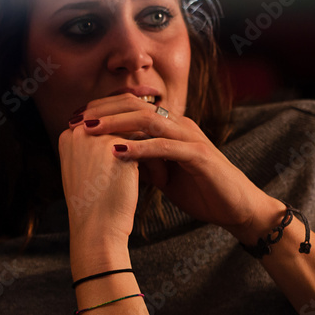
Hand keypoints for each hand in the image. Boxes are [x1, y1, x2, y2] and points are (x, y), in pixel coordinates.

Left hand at [73, 94, 267, 235]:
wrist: (239, 209)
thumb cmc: (202, 190)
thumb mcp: (165, 175)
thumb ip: (144, 161)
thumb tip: (116, 157)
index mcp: (171, 127)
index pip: (132, 108)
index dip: (103, 111)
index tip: (75, 119)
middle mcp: (180, 125)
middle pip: (136, 107)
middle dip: (103, 111)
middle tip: (75, 119)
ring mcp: (190, 138)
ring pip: (148, 121)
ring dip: (116, 123)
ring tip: (90, 129)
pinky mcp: (198, 155)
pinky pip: (165, 147)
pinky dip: (140, 147)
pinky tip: (117, 151)